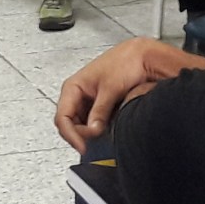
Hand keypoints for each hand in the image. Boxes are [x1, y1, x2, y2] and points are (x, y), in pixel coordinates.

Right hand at [55, 37, 190, 149]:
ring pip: (81, 125)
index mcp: (72, 87)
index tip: (83, 147)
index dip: (71, 135)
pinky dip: (100, 128)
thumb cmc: (124, 62)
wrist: (141, 56)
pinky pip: (94, 123)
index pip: (62, 118)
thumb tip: (93, 130)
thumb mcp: (110, 88)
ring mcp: (88, 101)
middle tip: (97, 139)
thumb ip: (100, 111)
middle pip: (70, 124)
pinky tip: (109, 128)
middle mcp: (78, 95)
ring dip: (91, 132)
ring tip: (105, 132)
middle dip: (81, 134)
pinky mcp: (99, 106)